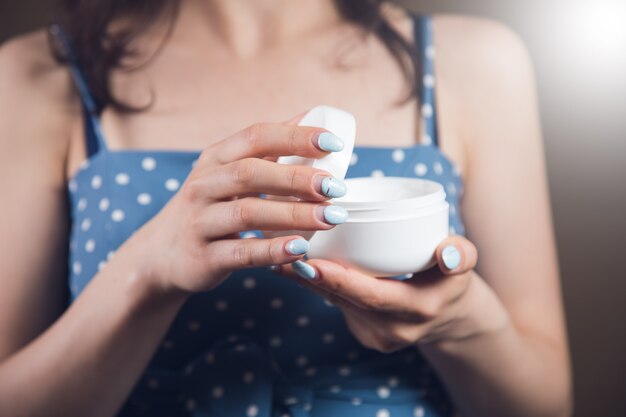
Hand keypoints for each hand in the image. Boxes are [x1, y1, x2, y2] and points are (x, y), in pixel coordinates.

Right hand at [128, 119, 349, 294]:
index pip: (256, 136)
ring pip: (248, 213)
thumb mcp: (228, 172)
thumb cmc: (210, 206)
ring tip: (330, 217)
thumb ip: (267, 148)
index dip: (295, 137)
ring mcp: (200, 222)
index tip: (333, 144)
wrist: (163, 254)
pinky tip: (301, 248)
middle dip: (297, 178)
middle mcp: (204, 185)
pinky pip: (242, 252)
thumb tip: (310, 117)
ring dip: (293, 214)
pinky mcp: (203, 257)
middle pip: (250, 173)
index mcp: (216, 158)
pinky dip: (272, 250)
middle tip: (335, 187)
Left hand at [277, 236, 493, 350]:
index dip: (339, 280)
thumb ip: (461, 254)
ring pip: (336, 303)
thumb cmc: (452, 279)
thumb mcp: (464, 264)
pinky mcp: (364, 333)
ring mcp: (376, 336)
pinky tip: (297, 265)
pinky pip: (337, 306)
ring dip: (308, 280)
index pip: (372, 296)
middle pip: (345, 300)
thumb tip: (447, 251)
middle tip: (284, 253)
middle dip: (312, 278)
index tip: (310, 262)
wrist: (450, 316)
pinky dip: (318, 285)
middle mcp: (393, 329)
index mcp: (417, 310)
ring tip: (281, 253)